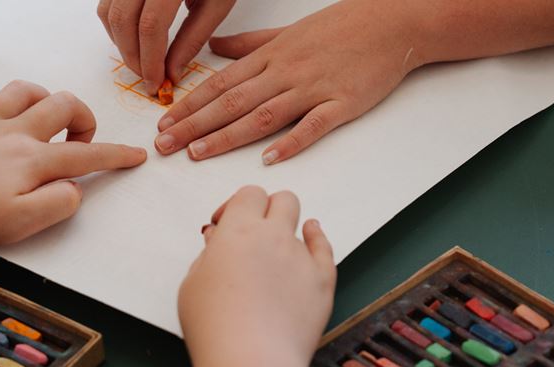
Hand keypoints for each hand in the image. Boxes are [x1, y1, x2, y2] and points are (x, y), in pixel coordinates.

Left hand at [0, 80, 146, 251]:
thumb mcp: (19, 225)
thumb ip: (57, 204)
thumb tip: (73, 189)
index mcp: (32, 160)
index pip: (86, 155)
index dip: (116, 156)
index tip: (135, 156)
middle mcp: (12, 133)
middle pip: (62, 105)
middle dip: (83, 118)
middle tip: (81, 141)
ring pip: (24, 90)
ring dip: (43, 99)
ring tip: (45, 122)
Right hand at [97, 0, 236, 94]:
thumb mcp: (217, 4)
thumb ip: (193, 39)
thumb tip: (171, 72)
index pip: (151, 26)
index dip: (151, 60)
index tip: (156, 83)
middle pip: (123, 21)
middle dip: (133, 57)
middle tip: (147, 78)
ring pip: (109, 13)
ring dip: (121, 44)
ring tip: (142, 62)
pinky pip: (107, 3)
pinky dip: (116, 27)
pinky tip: (134, 40)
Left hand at [154, 0, 424, 163]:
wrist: (390, 23)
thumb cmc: (342, 26)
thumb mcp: (288, 31)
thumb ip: (249, 44)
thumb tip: (215, 47)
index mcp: (271, 56)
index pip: (221, 84)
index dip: (189, 105)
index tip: (163, 122)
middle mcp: (285, 72)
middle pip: (231, 103)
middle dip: (193, 125)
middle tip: (163, 145)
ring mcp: (313, 88)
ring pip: (262, 115)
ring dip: (227, 136)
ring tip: (197, 154)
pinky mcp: (342, 104)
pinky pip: (313, 125)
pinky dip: (291, 141)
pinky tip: (269, 158)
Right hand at [178, 186, 334, 366]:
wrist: (251, 360)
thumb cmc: (215, 328)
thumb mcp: (192, 285)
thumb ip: (208, 256)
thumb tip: (217, 243)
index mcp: (239, 231)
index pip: (248, 194)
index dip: (237, 206)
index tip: (226, 225)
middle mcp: (274, 236)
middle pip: (282, 200)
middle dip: (267, 209)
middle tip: (254, 230)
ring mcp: (301, 257)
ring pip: (303, 224)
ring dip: (289, 230)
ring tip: (278, 245)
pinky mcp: (322, 280)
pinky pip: (325, 248)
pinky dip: (318, 238)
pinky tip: (312, 233)